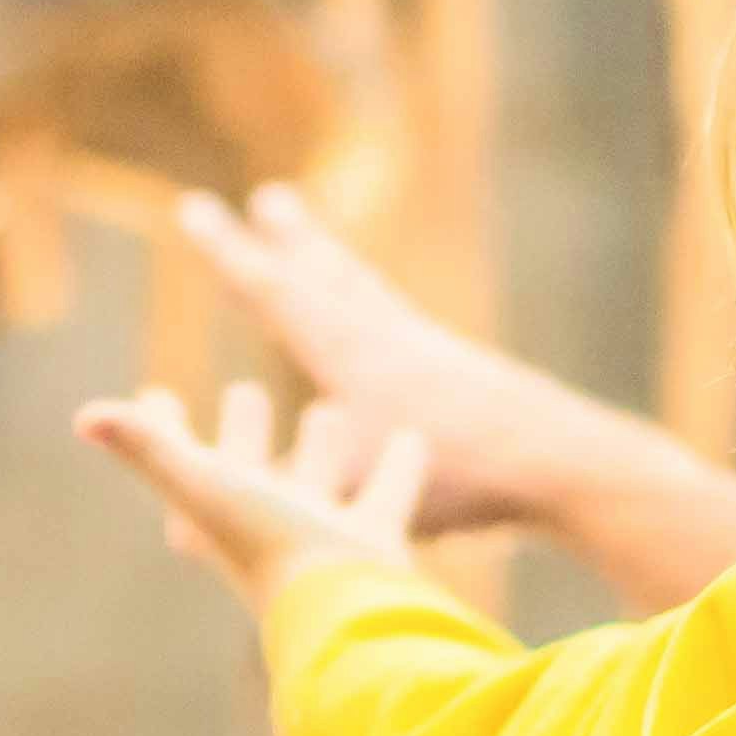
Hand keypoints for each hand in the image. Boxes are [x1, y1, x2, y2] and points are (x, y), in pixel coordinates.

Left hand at [75, 381, 431, 605]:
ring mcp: (322, 537)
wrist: (349, 613)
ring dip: (322, 450)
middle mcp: (265, 527)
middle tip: (245, 392)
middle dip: (244, 435)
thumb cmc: (268, 547)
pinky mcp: (378, 543)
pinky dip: (399, 467)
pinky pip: (389, 493)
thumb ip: (147, 448)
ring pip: (320, 481)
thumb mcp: (204, 485)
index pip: (178, 463)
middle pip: (247, 474)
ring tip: (328, 411)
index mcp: (216, 516)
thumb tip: (82, 417)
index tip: (152, 394)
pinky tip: (410, 438)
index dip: (163, 429)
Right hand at [177, 187, 596, 539]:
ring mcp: (431, 348)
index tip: (195, 208)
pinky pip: (410, 329)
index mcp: (348, 350)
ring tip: (324, 251)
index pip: (272, 290)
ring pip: (373, 294)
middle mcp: (387, 335)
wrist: (560, 458)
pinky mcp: (466, 371)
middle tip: (271, 200)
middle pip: (329, 275)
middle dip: (292, 242)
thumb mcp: (348, 488)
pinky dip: (388, 317)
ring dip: (341, 268)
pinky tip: (400, 334)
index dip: (228, 254)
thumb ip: (268, 498)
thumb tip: (174, 535)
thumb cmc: (455, 472)